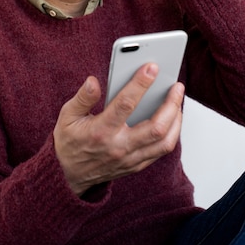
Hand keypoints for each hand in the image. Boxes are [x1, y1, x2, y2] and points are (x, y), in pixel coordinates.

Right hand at [53, 64, 184, 195]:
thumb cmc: (69, 142)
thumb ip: (82, 98)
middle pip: (155, 127)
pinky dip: (171, 134)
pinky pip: (160, 151)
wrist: (68, 176)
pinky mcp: (135, 166)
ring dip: (176, 120)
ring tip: (178, 101)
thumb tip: (93, 81)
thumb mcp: (67, 116)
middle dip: (171, 104)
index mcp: (101, 131)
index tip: (152, 67)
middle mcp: (119, 147)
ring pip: (164, 142)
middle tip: (177, 86)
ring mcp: (129, 159)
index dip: (140, 84)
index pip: (125, 104)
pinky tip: (172, 118)